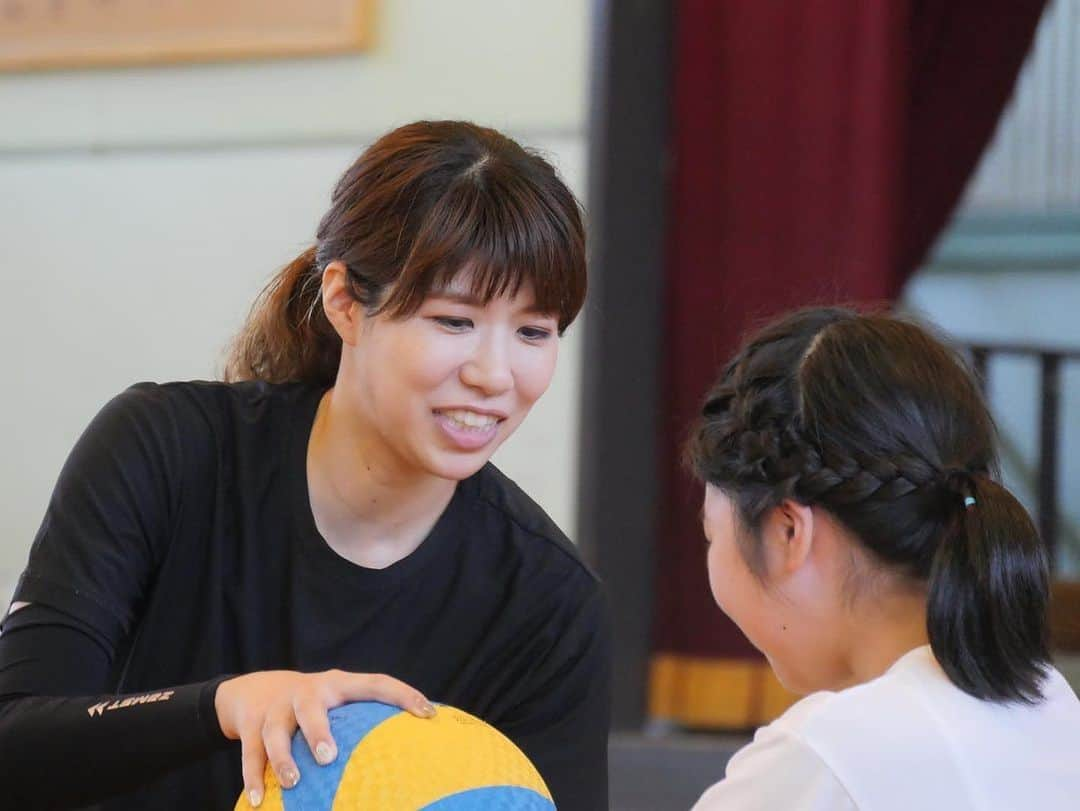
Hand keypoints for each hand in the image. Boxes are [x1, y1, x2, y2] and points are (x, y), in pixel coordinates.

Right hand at [214, 669, 435, 807]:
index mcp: (338, 684)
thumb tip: (412, 754)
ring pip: (276, 731)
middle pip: (310, 706)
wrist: (252, 690)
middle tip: (329, 757)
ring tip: (293, 782)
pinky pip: (250, 752)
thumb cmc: (313, 705)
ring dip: (282, 758)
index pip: (375, 683)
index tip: (428, 713)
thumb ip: (363, 722)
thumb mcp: (336, 702)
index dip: (403, 694)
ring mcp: (275, 708)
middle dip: (318, 731)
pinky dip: (253, 776)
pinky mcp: (250, 724)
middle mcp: (306, 692)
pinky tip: (258, 800)